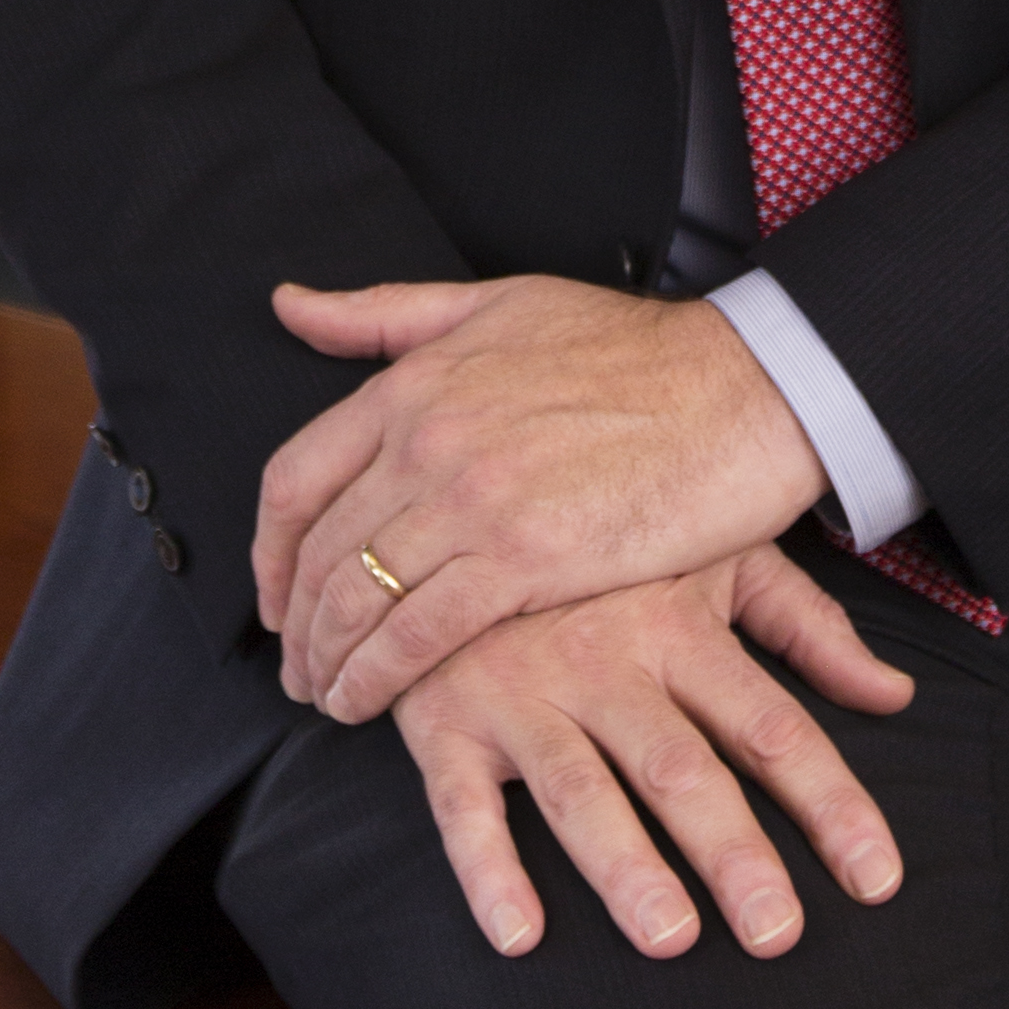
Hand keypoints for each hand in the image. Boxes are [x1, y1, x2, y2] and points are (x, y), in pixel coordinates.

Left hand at [255, 270, 827, 717]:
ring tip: (328, 697)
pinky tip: (372, 703)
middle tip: (297, 668)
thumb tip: (290, 306)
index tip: (274, 596)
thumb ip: (387, 314)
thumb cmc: (632, 349)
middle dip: (295, 626)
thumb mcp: (495, 304)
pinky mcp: (524, 559)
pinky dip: (381, 677)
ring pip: (360, 599)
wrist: (740, 390)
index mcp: (415, 381)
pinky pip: (421, 633)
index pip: (294, 478)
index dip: (269, 552)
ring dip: (329, 662)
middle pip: (319, 552)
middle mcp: (426, 439)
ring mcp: (472, 500)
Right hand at [389, 550, 912, 959]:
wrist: (457, 498)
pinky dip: (486, 869)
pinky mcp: (444, 720)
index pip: (770, 727)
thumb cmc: (604, 549)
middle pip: (679, 768)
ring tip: (671, 937)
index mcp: (679, 625)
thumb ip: (806, 627)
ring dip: (624, 866)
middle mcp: (606, 661)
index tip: (876, 879)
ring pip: (580, 790)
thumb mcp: (715, 558)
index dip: (829, 803)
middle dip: (731, 851)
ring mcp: (521, 692)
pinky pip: (460, 803)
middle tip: (776, 931)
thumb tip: (895, 695)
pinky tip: (519, 934)